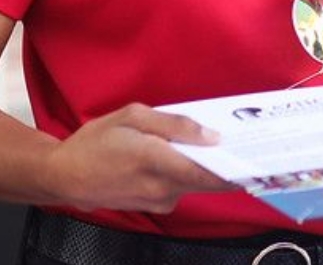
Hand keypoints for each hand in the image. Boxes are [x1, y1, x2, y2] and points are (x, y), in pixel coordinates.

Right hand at [42, 103, 235, 212]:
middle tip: (245, 144)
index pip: (209, 172)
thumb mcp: (132, 116)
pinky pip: (180, 188)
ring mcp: (158, 202)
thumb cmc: (95, 142)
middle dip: (227, 164)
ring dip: (204, 167)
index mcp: (158, 163)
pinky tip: (180, 157)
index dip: (237, 167)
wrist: (63, 177)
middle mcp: (163, 189)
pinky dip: (186, 174)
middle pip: (208, 181)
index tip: (260, 156)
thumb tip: (211, 136)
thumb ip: (175, 125)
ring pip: (194, 184)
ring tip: (210, 144)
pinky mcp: (153, 206)